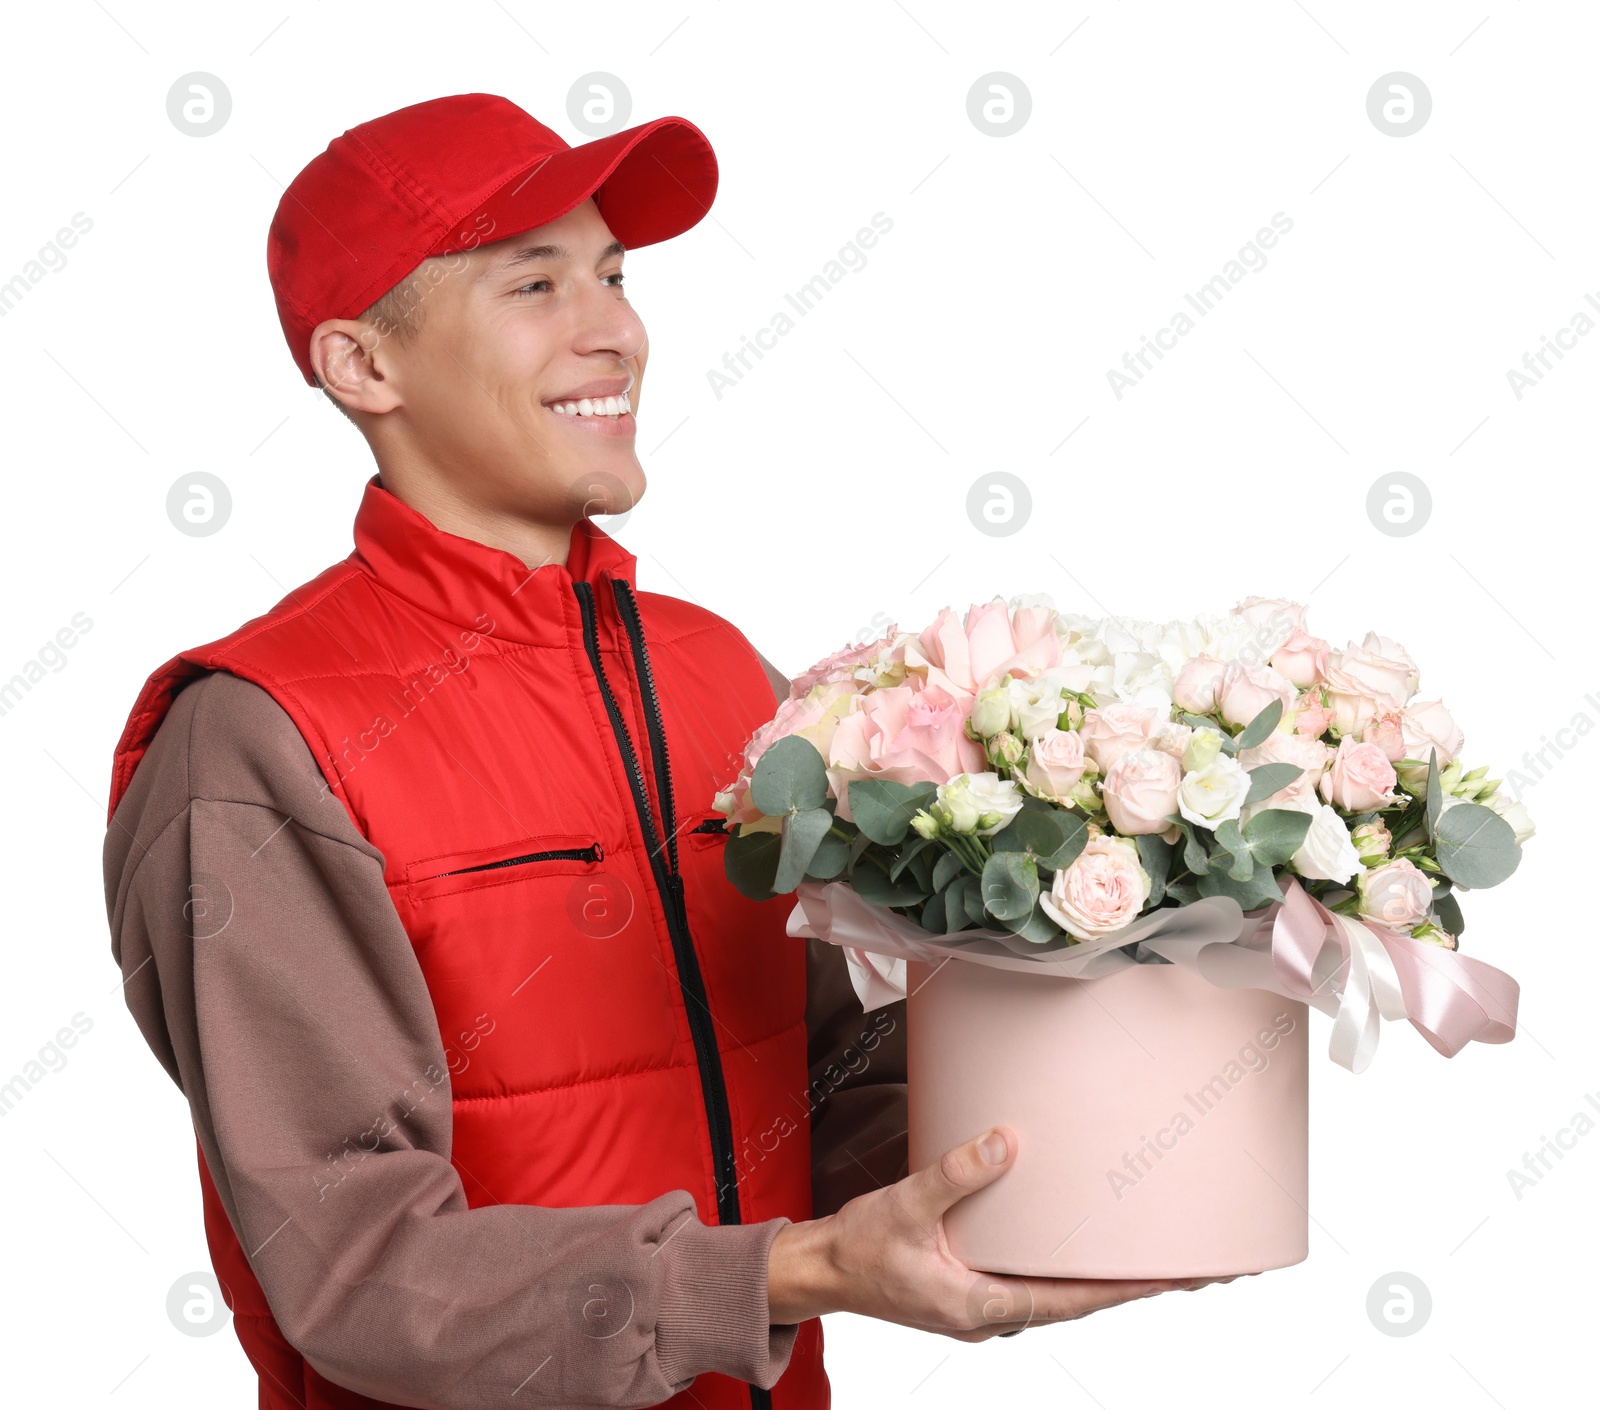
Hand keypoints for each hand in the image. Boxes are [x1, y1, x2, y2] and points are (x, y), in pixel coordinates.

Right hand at [767, 1127, 1238, 1339]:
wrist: (819, 1273)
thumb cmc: (856, 1249)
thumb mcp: (905, 1206)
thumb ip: (956, 1175)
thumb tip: (1005, 1142)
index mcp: (983, 1307)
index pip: (1076, 1301)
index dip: (1131, 1287)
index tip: (1180, 1276)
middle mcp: (991, 1317)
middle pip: (1080, 1303)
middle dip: (1133, 1284)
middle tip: (1190, 1265)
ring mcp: (982, 1309)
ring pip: (1059, 1297)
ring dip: (1103, 1280)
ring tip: (1149, 1257)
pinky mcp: (971, 1293)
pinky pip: (1033, 1286)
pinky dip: (1066, 1272)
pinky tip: (1077, 1250)